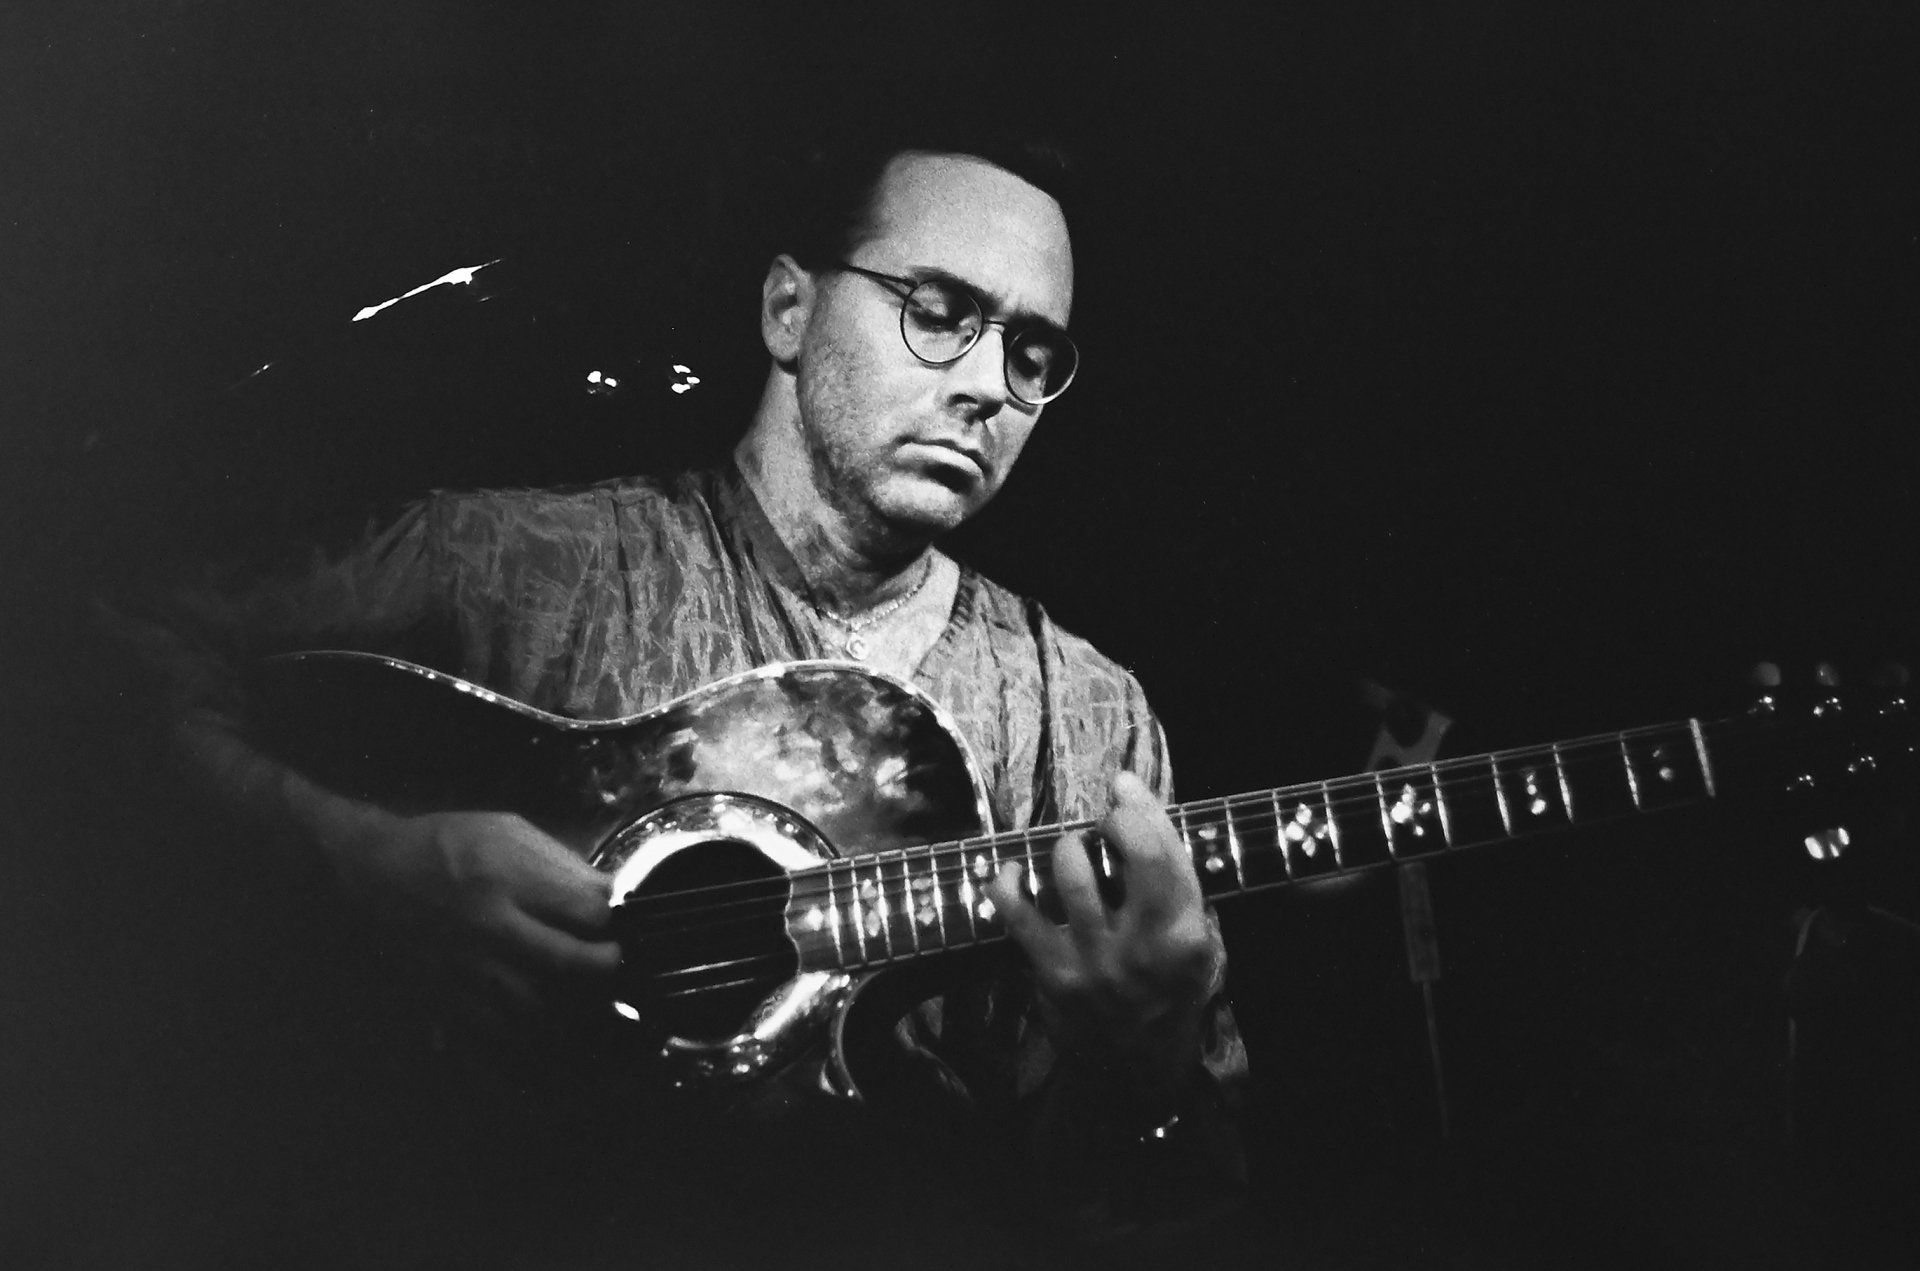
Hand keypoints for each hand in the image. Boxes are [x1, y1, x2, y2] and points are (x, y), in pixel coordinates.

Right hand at [322, 805, 621, 1039]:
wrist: (371, 873)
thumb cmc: (447, 845)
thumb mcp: (507, 831)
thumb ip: (561, 864)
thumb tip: (612, 895)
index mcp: (507, 879)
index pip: (585, 911)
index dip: (615, 920)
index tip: (623, 923)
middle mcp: (487, 929)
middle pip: (569, 965)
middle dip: (606, 968)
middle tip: (615, 963)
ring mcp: (466, 970)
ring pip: (539, 1009)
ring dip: (575, 1008)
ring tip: (590, 997)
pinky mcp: (445, 999)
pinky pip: (498, 1034)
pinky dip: (531, 1035)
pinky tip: (548, 1021)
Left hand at [987, 772, 1223, 1075]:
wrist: (1134, 1070)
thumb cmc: (1170, 991)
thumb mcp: (1204, 945)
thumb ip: (1182, 884)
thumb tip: (1137, 802)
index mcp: (1185, 935)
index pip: (1163, 850)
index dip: (1139, 805)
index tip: (1122, 786)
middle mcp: (1142, 946)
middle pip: (1121, 850)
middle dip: (1107, 821)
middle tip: (1103, 830)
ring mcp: (1093, 962)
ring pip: (1069, 872)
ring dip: (1066, 848)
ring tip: (1071, 854)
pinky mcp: (1051, 975)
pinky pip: (1015, 912)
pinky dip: (1007, 883)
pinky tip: (1014, 875)